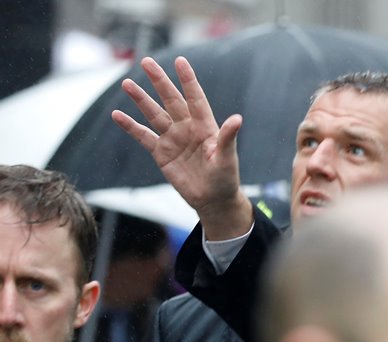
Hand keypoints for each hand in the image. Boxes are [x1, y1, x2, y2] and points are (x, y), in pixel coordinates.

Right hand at [111, 56, 252, 238]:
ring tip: (127, 83)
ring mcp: (173, 139)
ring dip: (141, 99)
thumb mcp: (227, 158)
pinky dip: (130, 126)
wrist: (213, 200)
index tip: (180, 61)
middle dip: (160, 82)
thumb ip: (228, 137)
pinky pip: (143, 136)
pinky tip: (117, 115)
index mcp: (205, 126)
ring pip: (154, 114)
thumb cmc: (225, 178)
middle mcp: (187, 128)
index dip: (188, 81)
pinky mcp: (162, 153)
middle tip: (146, 62)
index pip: (195, 99)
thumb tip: (237, 119)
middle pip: (171, 100)